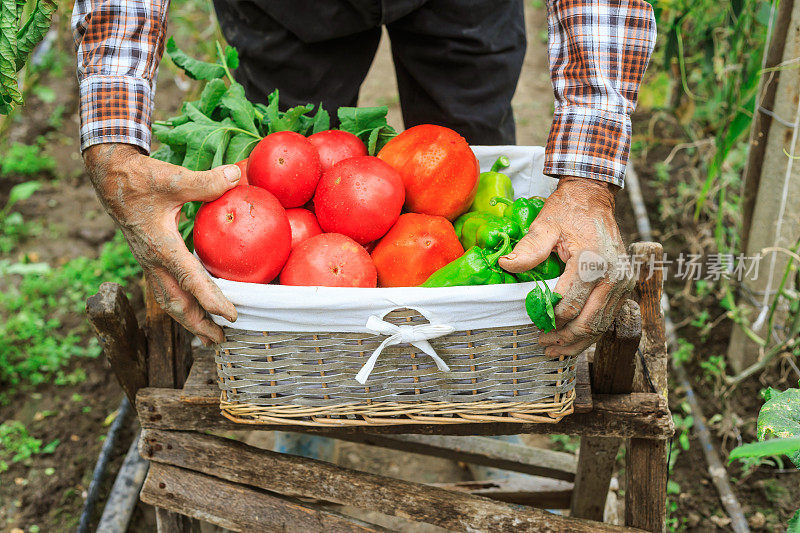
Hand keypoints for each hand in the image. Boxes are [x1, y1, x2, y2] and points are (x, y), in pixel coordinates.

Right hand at [84, 143, 239, 343]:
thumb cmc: (140, 178)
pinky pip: (166, 288)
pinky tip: (195, 308)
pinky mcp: (150, 257)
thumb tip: (237, 176)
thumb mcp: (173, 178)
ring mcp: (149, 261)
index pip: (190, 281)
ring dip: (189, 319)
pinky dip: (181, 303)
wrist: (110, 177)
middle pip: (176, 303)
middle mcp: (153, 260)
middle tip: (221, 341)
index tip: (230, 316)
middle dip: (198, 325)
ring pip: (169, 300)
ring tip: (209, 336)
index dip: (211, 301)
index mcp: (161, 246)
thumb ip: (206, 181)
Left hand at [498, 176, 634, 356]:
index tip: (533, 323)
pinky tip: (575, 340)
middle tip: (542, 344)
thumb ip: (528, 248)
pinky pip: (608, 317)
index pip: (569, 305)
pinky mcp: (625, 286)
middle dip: (563, 338)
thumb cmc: (567, 212)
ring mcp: (622, 282)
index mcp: (592, 262)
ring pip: (601, 325)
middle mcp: (613, 276)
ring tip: (556, 350)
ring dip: (578, 341)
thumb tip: (505, 265)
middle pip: (587, 321)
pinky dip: (591, 332)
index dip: (549, 319)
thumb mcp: (545, 225)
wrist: (594, 199)